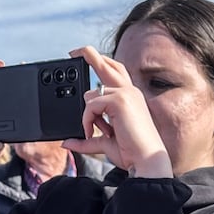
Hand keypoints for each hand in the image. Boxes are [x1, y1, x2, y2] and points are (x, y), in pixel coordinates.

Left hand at [62, 46, 169, 176]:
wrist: (146, 161)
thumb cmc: (131, 153)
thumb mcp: (104, 144)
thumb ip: (86, 140)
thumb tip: (67, 142)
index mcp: (129, 98)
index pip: (114, 72)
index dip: (100, 62)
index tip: (82, 56)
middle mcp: (130, 92)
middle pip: (107, 64)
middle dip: (88, 53)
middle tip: (72, 52)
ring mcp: (126, 93)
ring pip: (91, 94)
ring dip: (86, 115)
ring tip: (91, 131)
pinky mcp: (120, 100)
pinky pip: (91, 105)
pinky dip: (86, 120)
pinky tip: (90, 132)